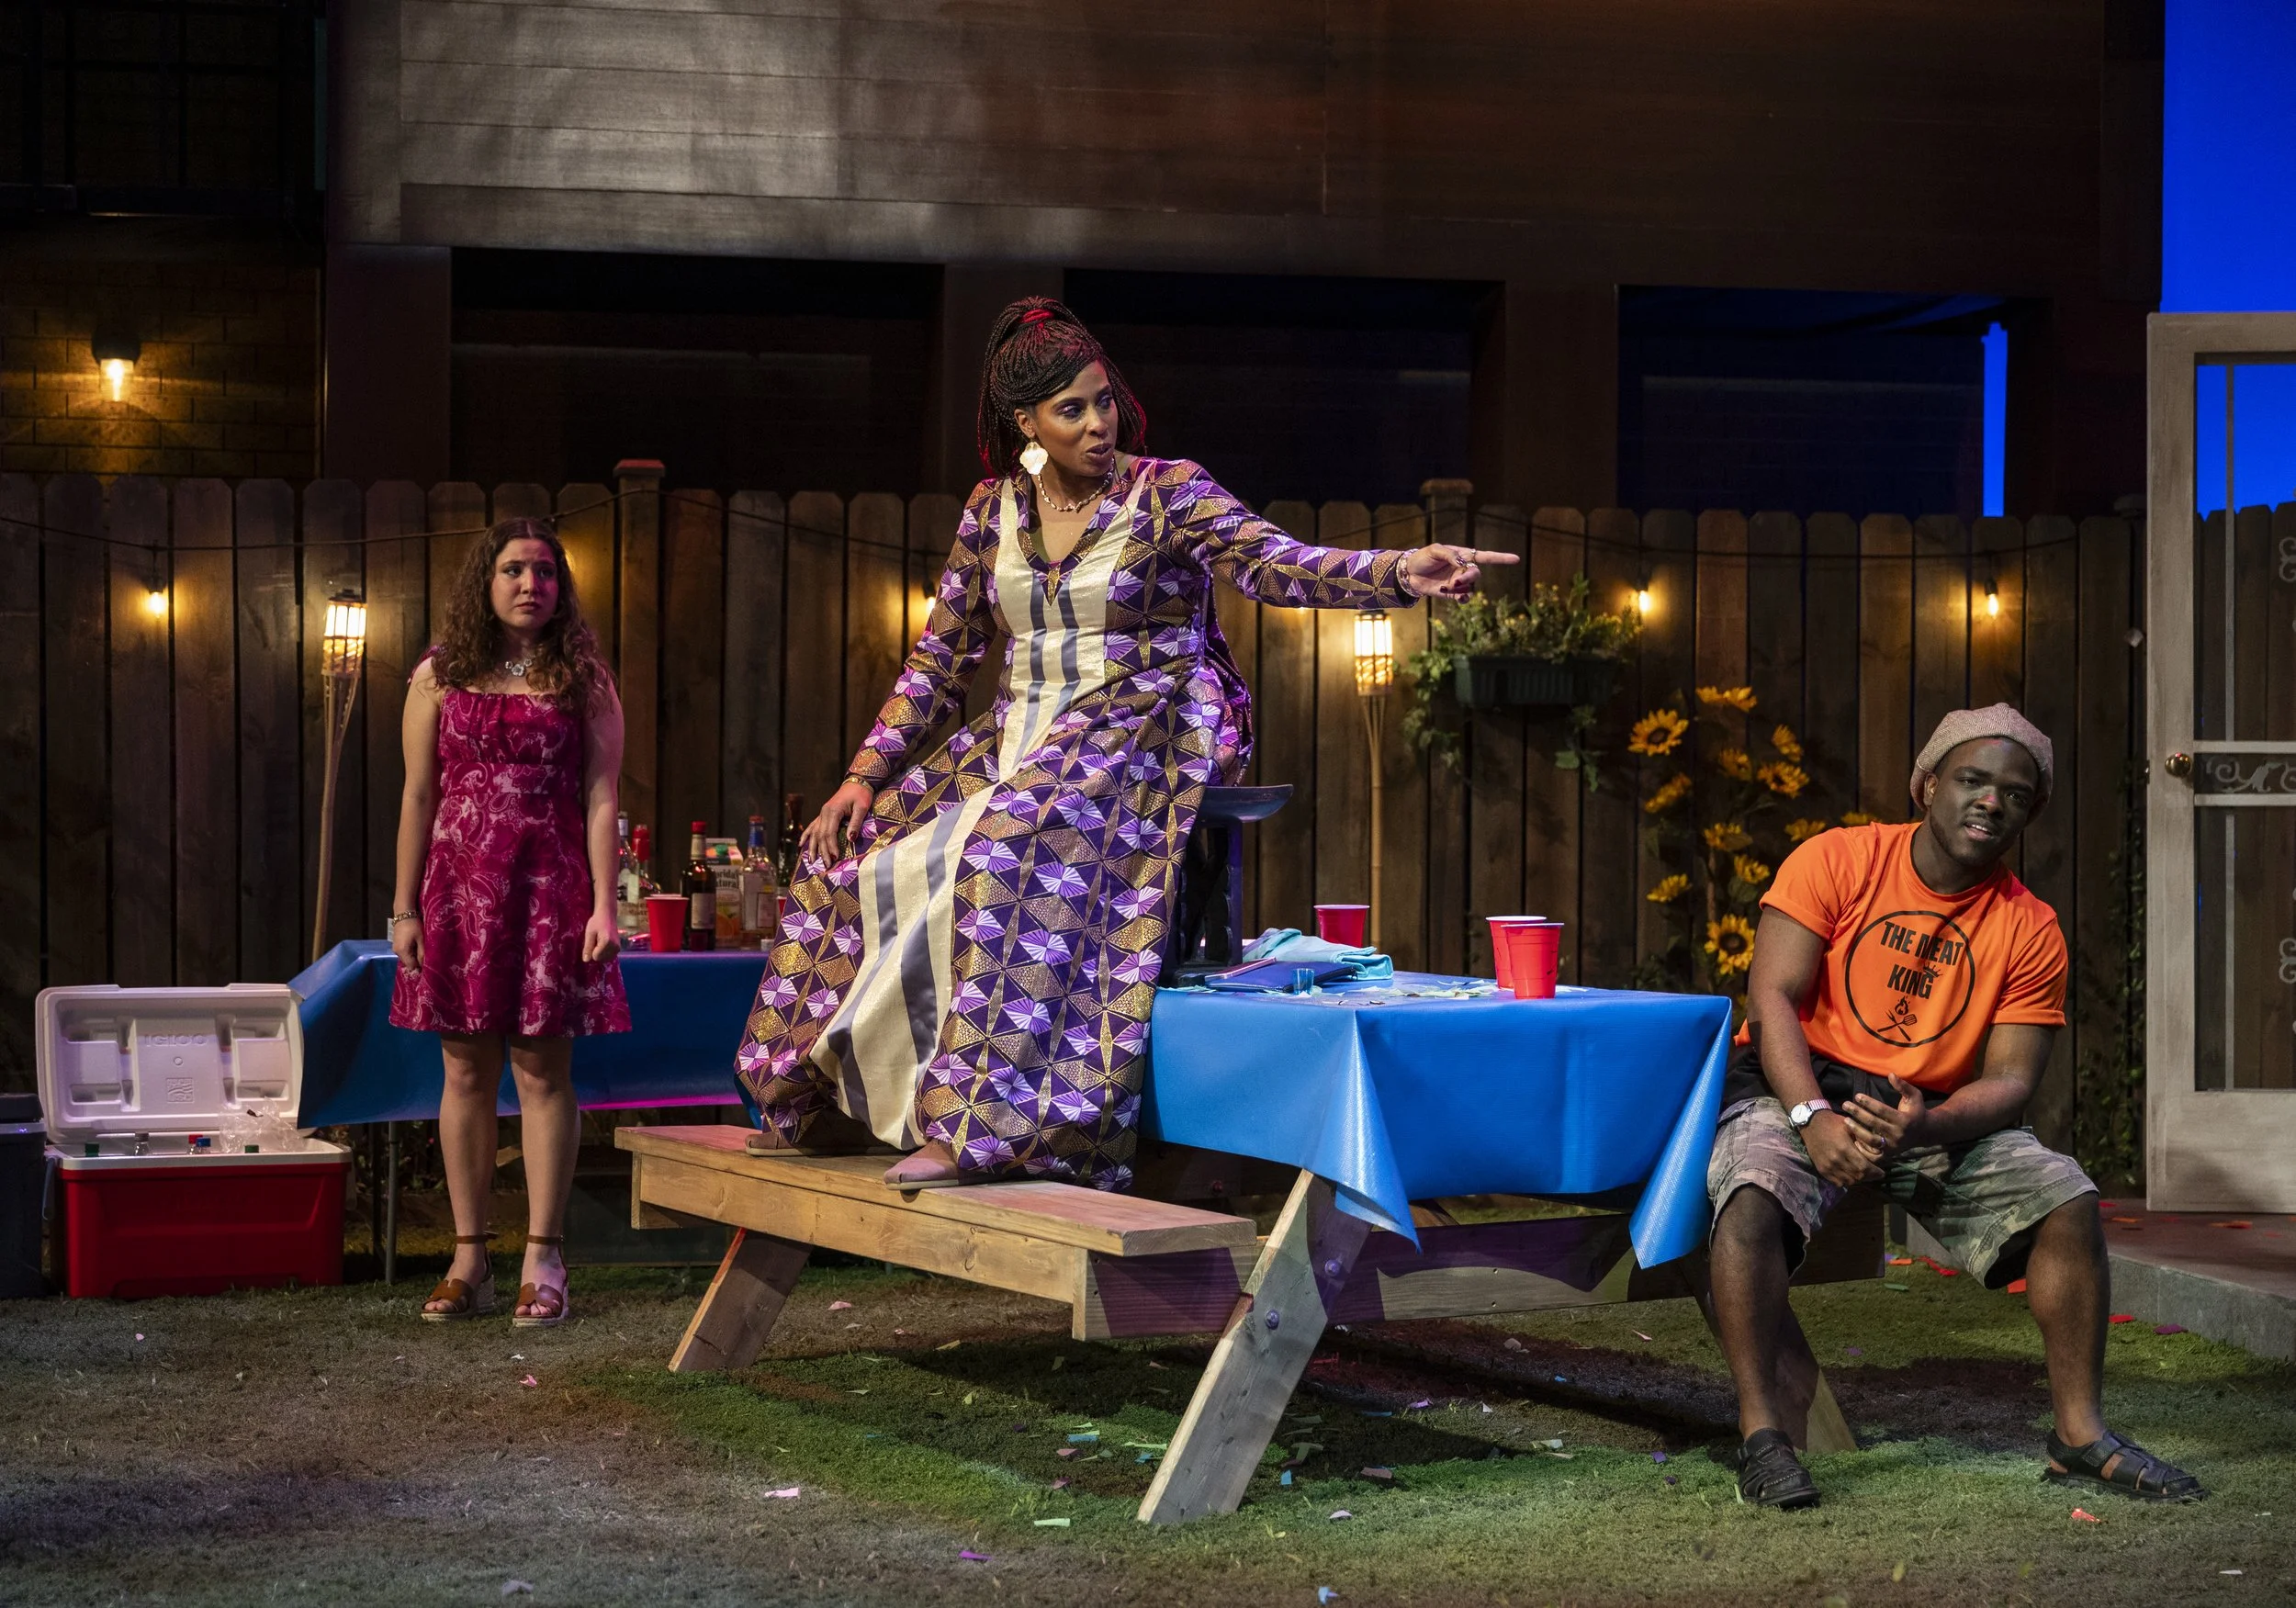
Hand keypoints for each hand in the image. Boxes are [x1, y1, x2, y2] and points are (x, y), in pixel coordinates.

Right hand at [390, 914, 422, 975]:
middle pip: (408, 963)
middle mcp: (396, 952)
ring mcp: (395, 948)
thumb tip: (423, 965)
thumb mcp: (421, 939)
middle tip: (426, 958)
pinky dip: (410, 953)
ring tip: (422, 951)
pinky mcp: (396, 945)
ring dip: (413, 957)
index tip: (428, 964)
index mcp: (402, 951)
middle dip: (417, 962)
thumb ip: (422, 953)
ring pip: (406, 958)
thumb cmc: (414, 926)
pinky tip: (416, 947)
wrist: (404, 914)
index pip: (411, 966)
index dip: (420, 967)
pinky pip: (404, 953)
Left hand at [581, 909, 618, 964]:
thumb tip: (586, 961)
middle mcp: (615, 947)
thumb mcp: (589, 933)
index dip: (591, 951)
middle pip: (601, 959)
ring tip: (599, 942)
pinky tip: (603, 945)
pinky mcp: (619, 948)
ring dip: (600, 954)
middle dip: (596, 953)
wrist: (607, 915)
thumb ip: (588, 947)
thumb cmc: (597, 922)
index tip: (592, 941)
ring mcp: (618, 948)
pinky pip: (609, 957)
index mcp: (607, 942)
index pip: (595, 957)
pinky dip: (604, 953)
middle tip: (596, 941)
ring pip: (605, 959)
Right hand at [802, 782, 874, 869]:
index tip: (835, 858)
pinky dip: (806, 836)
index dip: (831, 846)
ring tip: (812, 861)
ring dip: (813, 847)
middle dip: (823, 851)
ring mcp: (822, 813)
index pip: (829, 833)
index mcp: (833, 811)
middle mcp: (824, 813)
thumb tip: (850, 839)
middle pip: (820, 835)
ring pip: (814, 833)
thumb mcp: (862, 808)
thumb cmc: (861, 794)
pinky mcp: (823, 814)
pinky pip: (812, 826)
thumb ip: (855, 823)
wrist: (857, 782)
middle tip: (827, 865)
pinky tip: (801, 845)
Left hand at [1401, 543, 1520, 598]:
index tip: (1516, 559)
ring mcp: (1457, 582)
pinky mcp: (1450, 593)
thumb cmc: (1422, 557)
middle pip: (1475, 574)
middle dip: (1468, 577)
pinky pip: (1463, 597)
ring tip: (1446, 587)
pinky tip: (1457, 597)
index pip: (1485, 556)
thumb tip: (1461, 562)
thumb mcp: (1434, 550)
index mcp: (1462, 555)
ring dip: (1460, 588)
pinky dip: (1462, 598)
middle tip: (1456, 580)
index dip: (1500, 558)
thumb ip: (1449, 555)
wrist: (1408, 573)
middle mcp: (1462, 569)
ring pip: (1469, 587)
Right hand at [1802, 1110, 1882, 1187]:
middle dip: (1870, 1177)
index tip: (1882, 1172)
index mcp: (1845, 1148)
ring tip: (1864, 1175)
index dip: (1875, 1172)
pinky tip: (1851, 1175)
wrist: (1811, 1123)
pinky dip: (1847, 1181)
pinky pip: (1838, 1182)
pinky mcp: (1822, 1169)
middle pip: (1858, 1177)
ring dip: (1859, 1180)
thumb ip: (1863, 1140)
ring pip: (1849, 1181)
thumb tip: (1880, 1150)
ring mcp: (1828, 1166)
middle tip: (1875, 1174)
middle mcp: (1836, 1160)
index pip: (1864, 1168)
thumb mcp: (1851, 1127)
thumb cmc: (1833, 1122)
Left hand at [1845, 1076, 1927, 1157]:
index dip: (1868, 1103)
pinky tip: (1853, 1139)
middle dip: (1858, 1113)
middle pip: (1874, 1124)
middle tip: (1845, 1104)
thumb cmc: (1916, 1111)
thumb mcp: (1915, 1096)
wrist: (1924, 1133)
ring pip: (1871, 1140)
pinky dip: (1862, 1149)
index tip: (1856, 1096)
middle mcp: (1899, 1134)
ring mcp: (1894, 1146)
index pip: (1882, 1110)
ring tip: (1845, 1120)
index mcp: (1904, 1120)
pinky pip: (1873, 1155)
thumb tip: (1891, 1074)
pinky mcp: (1890, 1155)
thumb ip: (1903, 1086)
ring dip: (1857, 1130)